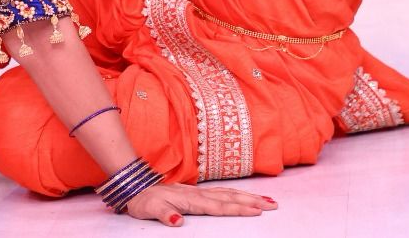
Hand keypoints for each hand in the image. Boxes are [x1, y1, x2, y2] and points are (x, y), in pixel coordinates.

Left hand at [123, 182, 276, 225]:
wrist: (135, 185)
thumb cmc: (143, 200)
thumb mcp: (150, 209)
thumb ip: (164, 214)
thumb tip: (177, 221)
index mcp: (191, 200)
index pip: (220, 206)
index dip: (239, 209)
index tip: (258, 211)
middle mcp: (198, 194)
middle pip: (230, 198)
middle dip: (252, 202)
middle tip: (273, 205)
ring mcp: (198, 192)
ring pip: (228, 194)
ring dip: (248, 196)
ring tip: (267, 200)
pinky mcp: (195, 192)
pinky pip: (221, 193)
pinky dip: (234, 194)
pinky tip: (242, 196)